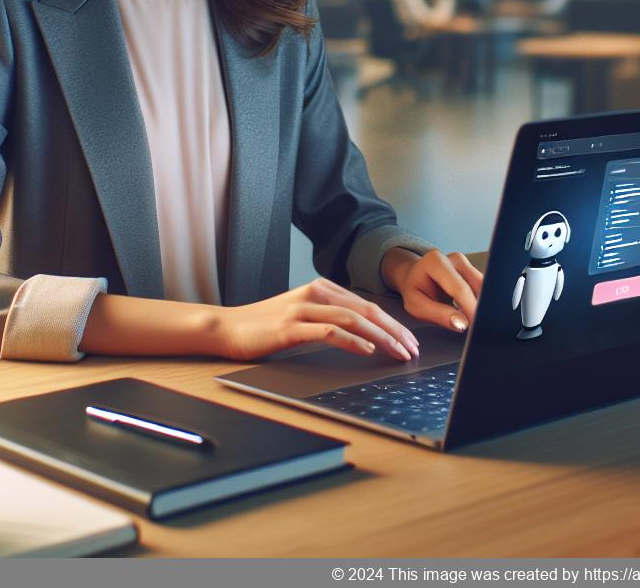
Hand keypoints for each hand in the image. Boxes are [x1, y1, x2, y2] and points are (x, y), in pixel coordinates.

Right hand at [209, 278, 419, 362]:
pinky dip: (352, 341)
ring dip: (381, 337)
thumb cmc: (265, 325)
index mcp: (321, 288)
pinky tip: (367, 351)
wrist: (227, 327)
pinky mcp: (291, 327)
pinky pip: (329, 331)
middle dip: (394, 330)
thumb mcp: (302, 314)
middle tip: (412, 348)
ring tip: (398, 352)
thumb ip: (329, 316)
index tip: (409, 340)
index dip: (392, 322)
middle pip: (366, 310)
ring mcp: (302, 309)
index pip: (366, 305)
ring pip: (353, 319)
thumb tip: (364, 334)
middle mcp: (315, 293)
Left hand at [387, 249, 483, 333]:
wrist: (414, 276)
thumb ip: (438, 315)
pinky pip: (484, 288)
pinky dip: (482, 303)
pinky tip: (476, 315)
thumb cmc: (415, 291)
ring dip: (483, 306)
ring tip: (478, 324)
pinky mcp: (473, 270)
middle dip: (481, 309)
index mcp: (436, 262)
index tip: (477, 327)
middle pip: (477, 286)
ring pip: (485, 287)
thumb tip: (462, 324)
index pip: (459, 288)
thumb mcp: (416, 306)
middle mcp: (454, 258)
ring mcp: (466, 263)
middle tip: (480, 330)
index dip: (470, 308)